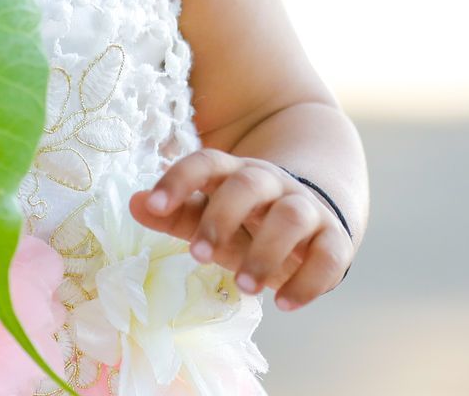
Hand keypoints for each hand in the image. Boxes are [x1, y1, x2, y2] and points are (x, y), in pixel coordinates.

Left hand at [129, 148, 351, 311]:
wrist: (315, 217)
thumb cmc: (248, 223)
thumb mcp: (211, 217)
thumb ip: (176, 213)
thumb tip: (134, 203)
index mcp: (234, 173)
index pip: (205, 163)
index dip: (178, 180)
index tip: (153, 205)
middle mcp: (271, 183)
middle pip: (249, 185)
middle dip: (222, 217)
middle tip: (198, 256)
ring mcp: (306, 208)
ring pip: (292, 216)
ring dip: (266, 251)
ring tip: (242, 287)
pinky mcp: (334, 240)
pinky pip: (329, 255)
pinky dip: (309, 281)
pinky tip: (284, 304)